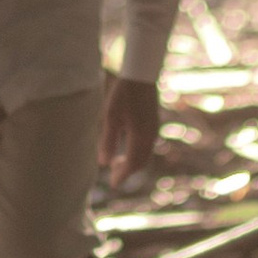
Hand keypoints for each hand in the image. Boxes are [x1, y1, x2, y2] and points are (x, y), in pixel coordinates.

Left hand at [99, 74, 159, 188]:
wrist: (141, 74)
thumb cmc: (123, 94)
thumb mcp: (111, 117)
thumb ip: (108, 141)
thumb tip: (103, 163)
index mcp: (140, 137)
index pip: (132, 164)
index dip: (122, 175)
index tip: (113, 184)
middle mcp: (151, 136)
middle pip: (141, 161)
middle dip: (128, 171)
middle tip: (114, 174)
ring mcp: (154, 129)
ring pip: (145, 153)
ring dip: (133, 161)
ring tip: (117, 161)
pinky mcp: (154, 122)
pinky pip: (147, 144)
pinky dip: (137, 151)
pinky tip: (126, 145)